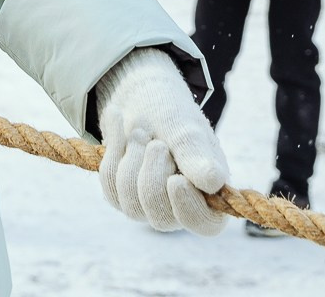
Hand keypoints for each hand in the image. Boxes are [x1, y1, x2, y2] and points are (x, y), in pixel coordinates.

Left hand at [95, 48, 229, 235]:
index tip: (176, 181)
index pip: (205, 224)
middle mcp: (181, 207)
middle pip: (160, 216)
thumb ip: (196, 154)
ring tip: (140, 132)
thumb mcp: (185, 127)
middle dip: (152, 173)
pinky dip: (113, 151)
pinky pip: (110, 186)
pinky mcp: (121, 197)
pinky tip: (118, 125)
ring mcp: (149, 206)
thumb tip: (214, 182)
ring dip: (132, 159)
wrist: (140, 100)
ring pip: (131, 205)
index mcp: (210, 193)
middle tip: (155, 141)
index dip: (189, 209)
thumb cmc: (172, 114)